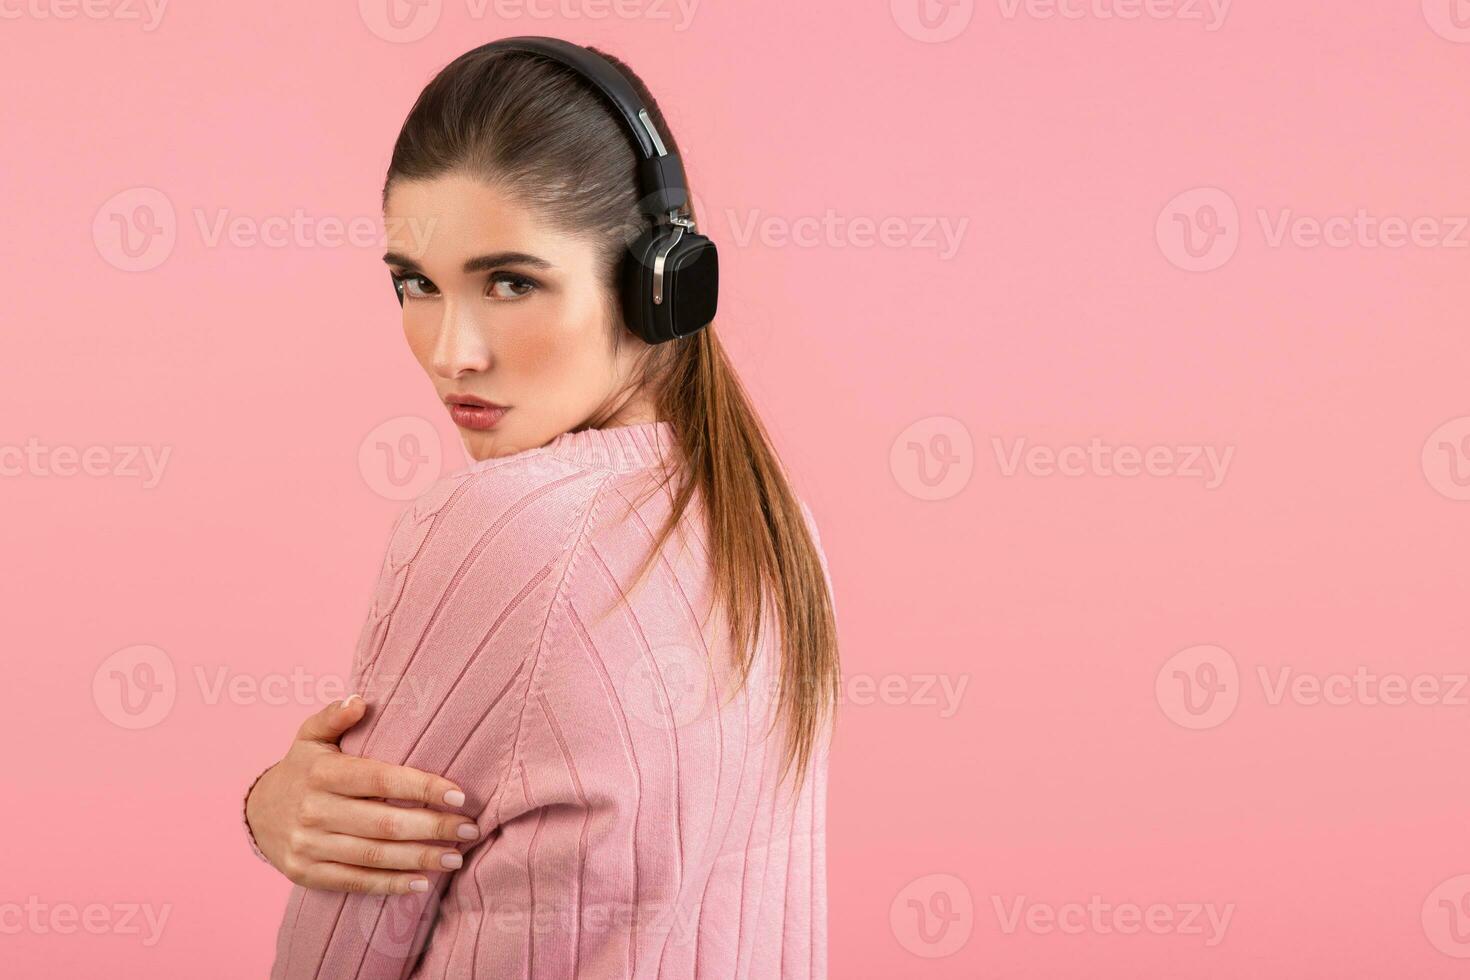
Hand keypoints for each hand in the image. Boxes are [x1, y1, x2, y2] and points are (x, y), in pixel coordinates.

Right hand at [245, 695, 478, 894]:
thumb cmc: (302, 769)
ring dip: (420, 859)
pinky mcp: (306, 873)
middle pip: (384, 823)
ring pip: (374, 856)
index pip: (380, 780)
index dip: (422, 787)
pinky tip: (423, 882)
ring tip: (456, 857)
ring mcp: (308, 845)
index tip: (460, 795)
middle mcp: (314, 810)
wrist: (255, 813)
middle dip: (433, 827)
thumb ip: (334, 715)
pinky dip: (391, 885)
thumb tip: (360, 700)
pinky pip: (355, 882)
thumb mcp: (310, 736)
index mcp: (322, 773)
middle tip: (471, 829)